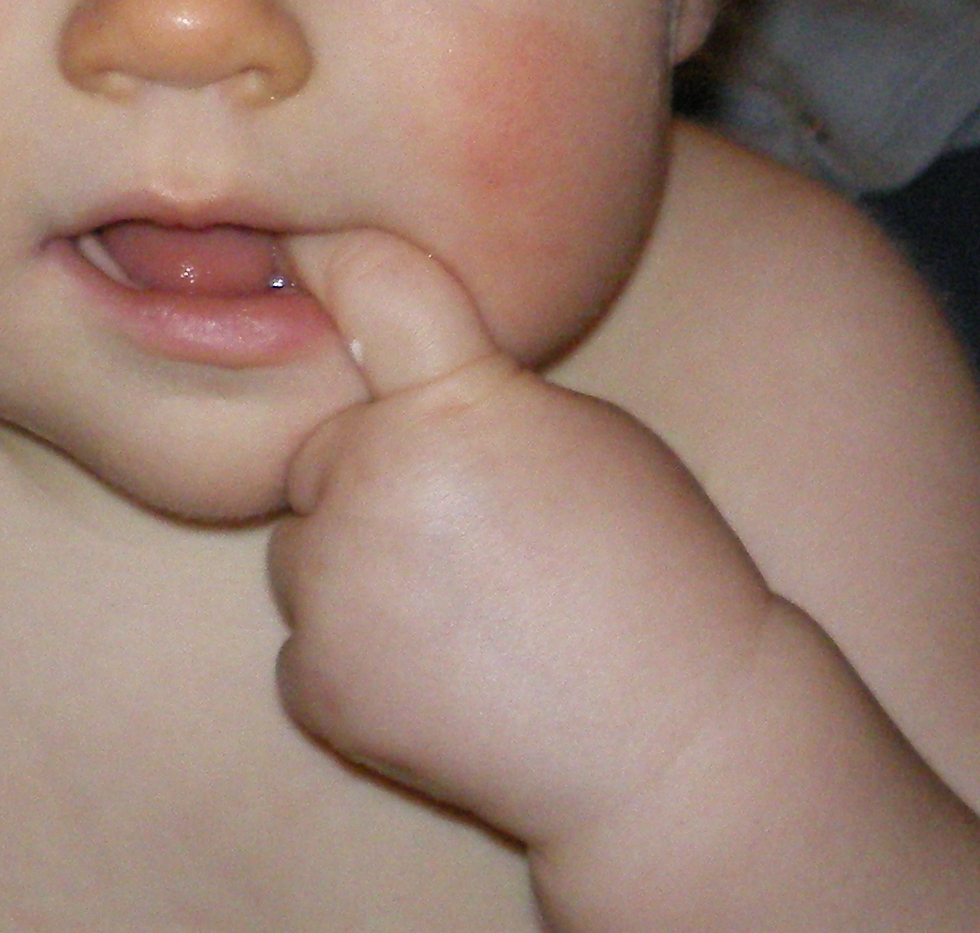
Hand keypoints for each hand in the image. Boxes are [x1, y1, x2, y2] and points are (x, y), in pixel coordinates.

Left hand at [267, 230, 777, 860]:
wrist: (677, 745)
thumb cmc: (653, 577)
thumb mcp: (587, 436)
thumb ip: (477, 391)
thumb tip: (385, 367)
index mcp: (459, 403)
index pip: (370, 287)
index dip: (333, 256)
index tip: (306, 235)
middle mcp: (376, 482)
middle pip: (323, 453)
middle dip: (371, 483)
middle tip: (475, 541)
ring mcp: (337, 589)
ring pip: (303, 552)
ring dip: (357, 573)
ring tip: (471, 616)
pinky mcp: (317, 683)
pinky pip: (307, 647)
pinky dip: (357, 663)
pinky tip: (446, 678)